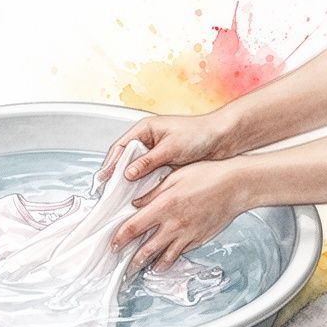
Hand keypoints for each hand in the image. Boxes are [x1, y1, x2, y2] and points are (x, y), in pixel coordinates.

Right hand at [97, 112, 233, 184]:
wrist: (222, 139)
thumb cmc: (199, 134)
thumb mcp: (171, 148)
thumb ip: (148, 161)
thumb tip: (128, 173)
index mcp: (145, 129)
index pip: (120, 146)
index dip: (110, 163)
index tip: (103, 178)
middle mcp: (148, 140)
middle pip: (125, 159)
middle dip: (116, 175)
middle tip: (107, 192)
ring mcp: (156, 153)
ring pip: (136, 169)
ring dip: (129, 182)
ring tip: (120, 197)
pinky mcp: (164, 164)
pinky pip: (148, 176)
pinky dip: (142, 185)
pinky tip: (139, 196)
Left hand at [111, 158, 250, 273]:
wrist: (236, 185)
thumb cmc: (208, 175)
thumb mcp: (174, 177)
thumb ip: (152, 192)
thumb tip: (135, 203)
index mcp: (164, 206)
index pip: (134, 227)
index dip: (120, 239)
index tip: (113, 245)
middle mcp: (174, 224)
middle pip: (146, 249)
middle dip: (132, 261)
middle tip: (123, 267)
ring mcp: (187, 235)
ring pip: (163, 257)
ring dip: (149, 266)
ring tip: (140, 271)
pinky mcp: (198, 239)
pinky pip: (180, 254)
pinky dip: (169, 261)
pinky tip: (163, 264)